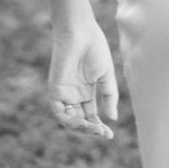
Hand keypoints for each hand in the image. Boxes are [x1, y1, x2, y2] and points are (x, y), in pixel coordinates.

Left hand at [48, 20, 118, 137]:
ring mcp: (64, 94)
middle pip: (81, 121)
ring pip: (70, 120)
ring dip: (81, 128)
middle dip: (91, 130)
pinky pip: (59, 112)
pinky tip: (82, 121)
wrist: (80, 32)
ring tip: (95, 129)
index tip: (110, 135)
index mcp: (87, 92)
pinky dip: (69, 120)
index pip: (91, 116)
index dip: (99, 127)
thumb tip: (113, 118)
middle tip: (103, 134)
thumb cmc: (95, 49)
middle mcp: (74, 96)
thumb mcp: (106, 75)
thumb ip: (109, 96)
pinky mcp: (55, 90)